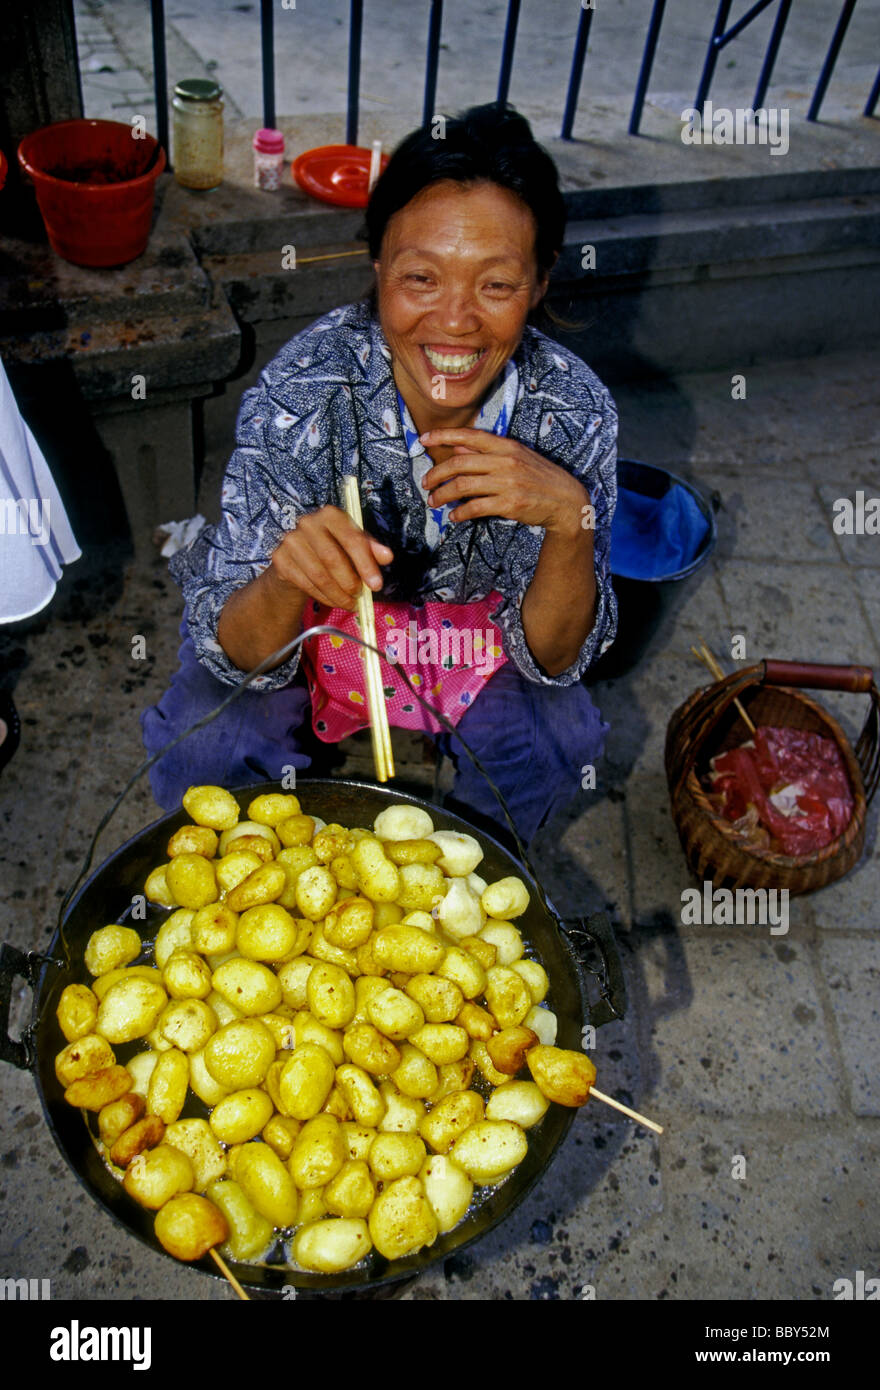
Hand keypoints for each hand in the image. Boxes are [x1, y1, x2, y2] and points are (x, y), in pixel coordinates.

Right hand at [270, 505, 393, 610]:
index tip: (376, 585)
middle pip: (332, 558)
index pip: (351, 539)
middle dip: (350, 582)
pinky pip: (306, 584)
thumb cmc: (332, 547)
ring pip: (319, 575)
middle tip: (360, 596)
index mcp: (330, 514)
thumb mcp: (353, 545)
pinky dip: (324, 597)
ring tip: (350, 603)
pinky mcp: (281, 559)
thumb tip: (387, 557)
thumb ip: (371, 549)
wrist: (297, 556)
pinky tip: (334, 601)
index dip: (365, 564)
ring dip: (338, 595)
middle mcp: (308, 522)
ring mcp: (291, 540)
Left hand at [420, 429, 588, 536]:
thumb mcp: (516, 457)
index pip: (469, 436)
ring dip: (442, 495)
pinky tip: (454, 516)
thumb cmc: (539, 478)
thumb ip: (487, 453)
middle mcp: (505, 461)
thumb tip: (457, 448)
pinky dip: (460, 512)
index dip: (443, 436)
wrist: (566, 500)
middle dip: (436, 474)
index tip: (423, 440)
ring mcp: (507, 482)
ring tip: (433, 502)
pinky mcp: (509, 503)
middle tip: (425, 483)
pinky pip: (475, 507)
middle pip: (459, 464)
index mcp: (506, 446)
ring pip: (462, 486)